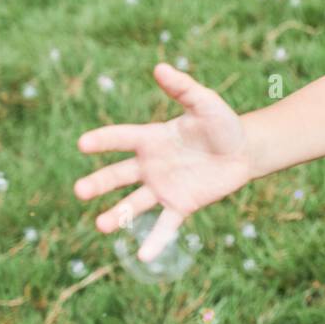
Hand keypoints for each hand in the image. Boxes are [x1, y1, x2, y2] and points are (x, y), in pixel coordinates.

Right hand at [74, 63, 252, 261]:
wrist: (244, 151)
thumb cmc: (222, 124)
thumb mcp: (205, 103)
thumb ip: (183, 88)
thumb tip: (160, 67)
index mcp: (151, 138)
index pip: (121, 138)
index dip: (103, 140)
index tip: (83, 144)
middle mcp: (150, 165)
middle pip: (118, 176)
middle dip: (99, 183)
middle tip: (80, 191)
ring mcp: (164, 187)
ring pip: (135, 204)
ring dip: (117, 215)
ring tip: (101, 226)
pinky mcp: (181, 205)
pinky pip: (165, 225)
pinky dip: (154, 241)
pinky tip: (142, 256)